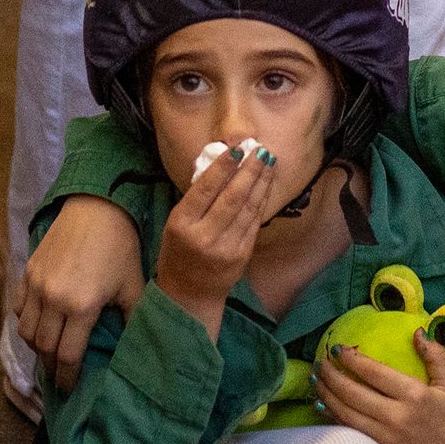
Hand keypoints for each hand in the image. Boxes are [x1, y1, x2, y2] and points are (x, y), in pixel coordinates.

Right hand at [19, 196, 145, 389]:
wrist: (97, 206)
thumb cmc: (120, 247)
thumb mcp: (134, 285)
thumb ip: (134, 319)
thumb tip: (139, 347)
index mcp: (81, 307)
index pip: (67, 356)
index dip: (67, 378)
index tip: (70, 389)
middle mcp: (53, 299)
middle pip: (43, 349)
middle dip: (51, 368)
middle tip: (59, 378)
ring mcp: (36, 285)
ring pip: (26, 331)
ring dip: (37, 348)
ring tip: (49, 354)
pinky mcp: (27, 271)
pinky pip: (18, 308)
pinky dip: (26, 323)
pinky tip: (39, 327)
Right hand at [152, 137, 290, 325]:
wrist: (189, 294)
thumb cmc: (178, 252)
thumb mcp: (175, 224)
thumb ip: (195, 199)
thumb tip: (221, 165)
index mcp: (182, 225)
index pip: (205, 190)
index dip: (223, 168)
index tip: (237, 149)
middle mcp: (204, 236)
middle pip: (231, 198)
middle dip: (249, 172)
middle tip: (261, 151)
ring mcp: (226, 248)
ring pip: (247, 209)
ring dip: (260, 183)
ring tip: (269, 162)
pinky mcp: (242, 255)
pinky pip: (254, 222)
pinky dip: (262, 201)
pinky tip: (266, 185)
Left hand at [316, 334, 444, 443]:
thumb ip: (436, 356)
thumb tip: (418, 331)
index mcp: (414, 395)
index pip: (375, 373)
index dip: (353, 359)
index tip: (339, 348)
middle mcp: (396, 415)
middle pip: (354, 393)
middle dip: (332, 376)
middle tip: (320, 363)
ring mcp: (385, 436)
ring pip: (347, 413)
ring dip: (327, 396)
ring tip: (315, 381)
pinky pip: (350, 431)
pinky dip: (333, 417)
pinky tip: (321, 406)